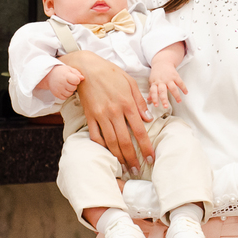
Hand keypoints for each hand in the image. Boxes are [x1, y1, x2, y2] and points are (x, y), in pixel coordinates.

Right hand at [44, 64, 84, 99]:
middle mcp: (61, 83)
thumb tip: (83, 78)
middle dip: (73, 85)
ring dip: (70, 91)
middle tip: (69, 82)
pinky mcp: (56, 94)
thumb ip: (77, 73)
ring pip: (70, 94)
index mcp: (65, 75)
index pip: (76, 80)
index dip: (77, 80)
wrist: (49, 75)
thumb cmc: (61, 72)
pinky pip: (65, 98)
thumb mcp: (69, 69)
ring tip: (66, 86)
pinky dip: (65, 95)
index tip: (74, 78)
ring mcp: (58, 89)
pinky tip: (64, 90)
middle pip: (73, 88)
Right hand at [61, 51, 155, 172]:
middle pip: (125, 140)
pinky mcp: (89, 116)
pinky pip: (95, 136)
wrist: (87, 68)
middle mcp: (114, 112)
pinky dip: (101, 147)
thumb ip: (140, 102)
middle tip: (136, 170)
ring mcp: (100, 115)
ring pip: (111, 141)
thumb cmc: (111, 73)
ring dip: (118, 156)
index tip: (150, 158)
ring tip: (124, 166)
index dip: (146, 147)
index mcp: (127, 103)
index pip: (139, 131)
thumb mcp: (131, 83)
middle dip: (132, 158)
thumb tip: (149, 119)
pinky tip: (107, 154)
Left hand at [148, 64, 187, 109]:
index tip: (156, 105)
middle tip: (166, 106)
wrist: (162, 62)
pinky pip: (180, 82)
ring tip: (179, 101)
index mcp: (155, 83)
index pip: (153, 92)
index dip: (154, 98)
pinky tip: (186, 93)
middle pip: (162, 91)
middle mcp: (162, 81)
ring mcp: (169, 79)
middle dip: (164, 99)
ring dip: (176, 95)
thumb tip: (149, 100)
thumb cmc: (156, 74)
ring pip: (173, 88)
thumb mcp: (152, 81)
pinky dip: (183, 88)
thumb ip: (151, 91)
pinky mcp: (175, 76)